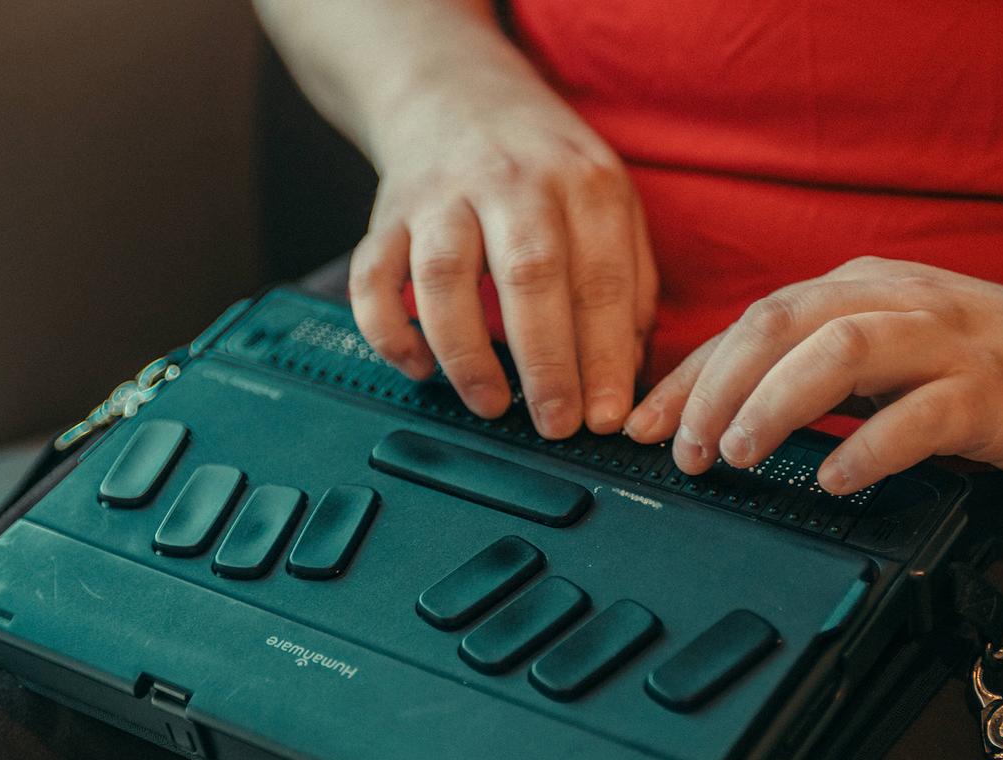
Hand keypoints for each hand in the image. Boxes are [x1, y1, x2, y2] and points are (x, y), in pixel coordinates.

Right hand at [348, 81, 657, 437]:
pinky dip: (388, 328)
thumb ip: (630, 279)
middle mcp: (511, 181)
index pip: (600, 278)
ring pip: (445, 276)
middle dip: (546, 363)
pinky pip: (372, 276)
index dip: (605, 355)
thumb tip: (629, 371)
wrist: (456, 91)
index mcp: (582, 182)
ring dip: (467, 353)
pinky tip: (417, 366)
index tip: (608, 415)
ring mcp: (442, 195)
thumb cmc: (542, 163)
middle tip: (556, 424)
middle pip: (529, 275)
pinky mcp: (387, 214)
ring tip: (490, 404)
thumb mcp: (609, 199)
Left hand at [624, 256, 1002, 491]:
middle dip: (715, 386)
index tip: (641, 426)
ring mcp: (948, 341)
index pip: (752, 322)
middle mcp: (896, 300)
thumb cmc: (991, 368)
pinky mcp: (995, 390)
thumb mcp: (889, 355)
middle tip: (682, 450)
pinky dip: (871, 445)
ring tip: (739, 455)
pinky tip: (838, 479)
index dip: (689, 375)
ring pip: (841, 349)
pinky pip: (923, 413)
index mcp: (860, 288)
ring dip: (776, 403)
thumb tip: (724, 414)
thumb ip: (817, 372)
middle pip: (780, 322)